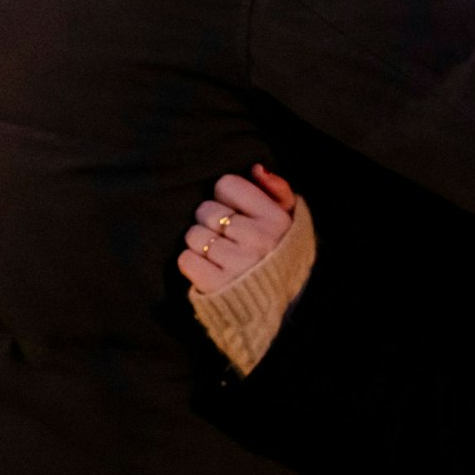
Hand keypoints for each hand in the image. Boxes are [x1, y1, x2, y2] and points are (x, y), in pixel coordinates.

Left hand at [180, 165, 297, 294]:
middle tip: (225, 235)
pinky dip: (192, 263)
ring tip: (217, 253)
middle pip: (206, 209)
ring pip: (193, 234)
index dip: (226, 197)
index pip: (227, 185)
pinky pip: (186, 259)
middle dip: (210, 220)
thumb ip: (277, 190)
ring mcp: (237, 262)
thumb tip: (256, 169)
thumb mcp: (289, 221)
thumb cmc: (278, 254)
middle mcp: (259, 239)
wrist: (276, 305)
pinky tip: (209, 267)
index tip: (235, 211)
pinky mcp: (216, 284)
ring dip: (200, 242)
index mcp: (276, 219)